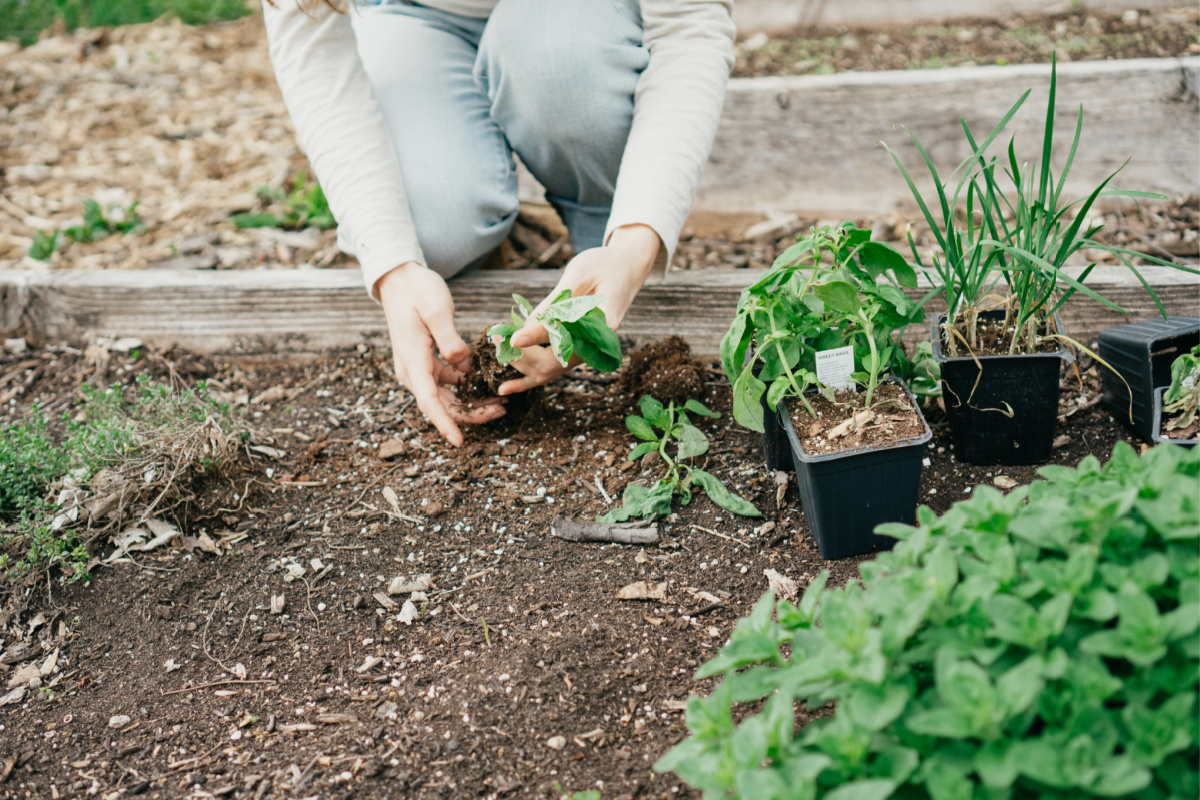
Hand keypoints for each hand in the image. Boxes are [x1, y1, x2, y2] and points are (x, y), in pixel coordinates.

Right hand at [378, 262, 505, 445]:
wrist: (399, 281)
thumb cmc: (417, 292)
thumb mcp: (436, 310)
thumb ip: (450, 340)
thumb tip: (464, 367)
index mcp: (412, 360)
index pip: (429, 401)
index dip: (445, 423)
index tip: (459, 442)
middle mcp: (412, 370)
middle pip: (440, 405)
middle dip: (470, 414)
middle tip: (501, 410)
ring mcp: (418, 368)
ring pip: (445, 397)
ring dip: (471, 403)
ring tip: (500, 402)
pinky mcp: (426, 363)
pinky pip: (446, 384)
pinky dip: (466, 388)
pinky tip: (485, 384)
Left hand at [499, 224, 659, 394]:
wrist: (628, 268)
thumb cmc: (605, 264)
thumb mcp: (580, 275)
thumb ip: (554, 303)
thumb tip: (525, 328)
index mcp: (602, 326)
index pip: (565, 340)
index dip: (535, 339)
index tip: (511, 337)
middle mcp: (594, 346)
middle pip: (552, 364)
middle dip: (521, 354)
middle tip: (496, 335)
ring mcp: (585, 352)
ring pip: (548, 372)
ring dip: (520, 364)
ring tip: (496, 346)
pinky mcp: (575, 351)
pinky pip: (551, 371)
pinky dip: (527, 380)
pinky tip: (505, 388)